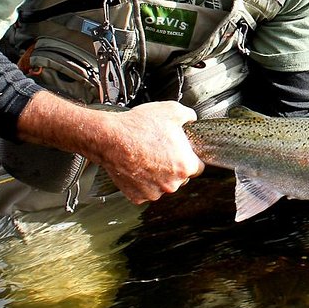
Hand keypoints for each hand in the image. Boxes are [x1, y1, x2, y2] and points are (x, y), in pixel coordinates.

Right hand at [18, 93, 202, 203]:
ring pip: (162, 185)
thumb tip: (192, 118)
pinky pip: (145, 190)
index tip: (182, 152)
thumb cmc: (139, 126)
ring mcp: (153, 192)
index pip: (198, 167)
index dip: (190, 157)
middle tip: (161, 151)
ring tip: (146, 157)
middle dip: (173, 166)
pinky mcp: (137, 197)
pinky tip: (137, 166)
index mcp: (185, 166)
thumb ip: (189, 115)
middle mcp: (172, 184)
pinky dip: (142, 181)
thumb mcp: (171, 110)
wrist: (110, 137)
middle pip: (180, 178)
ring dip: (158, 175)